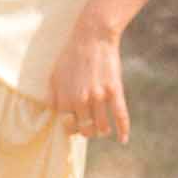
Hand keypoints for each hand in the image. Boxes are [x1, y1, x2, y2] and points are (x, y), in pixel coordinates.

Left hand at [48, 20, 129, 142]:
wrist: (93, 37)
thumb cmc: (71, 55)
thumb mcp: (55, 75)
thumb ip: (53, 96)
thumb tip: (54, 113)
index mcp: (65, 98)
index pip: (68, 125)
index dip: (72, 128)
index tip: (76, 126)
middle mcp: (81, 100)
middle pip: (85, 128)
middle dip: (88, 131)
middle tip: (90, 129)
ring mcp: (99, 96)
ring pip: (102, 126)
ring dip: (102, 131)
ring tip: (103, 130)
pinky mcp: (114, 91)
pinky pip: (121, 116)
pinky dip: (123, 130)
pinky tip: (123, 139)